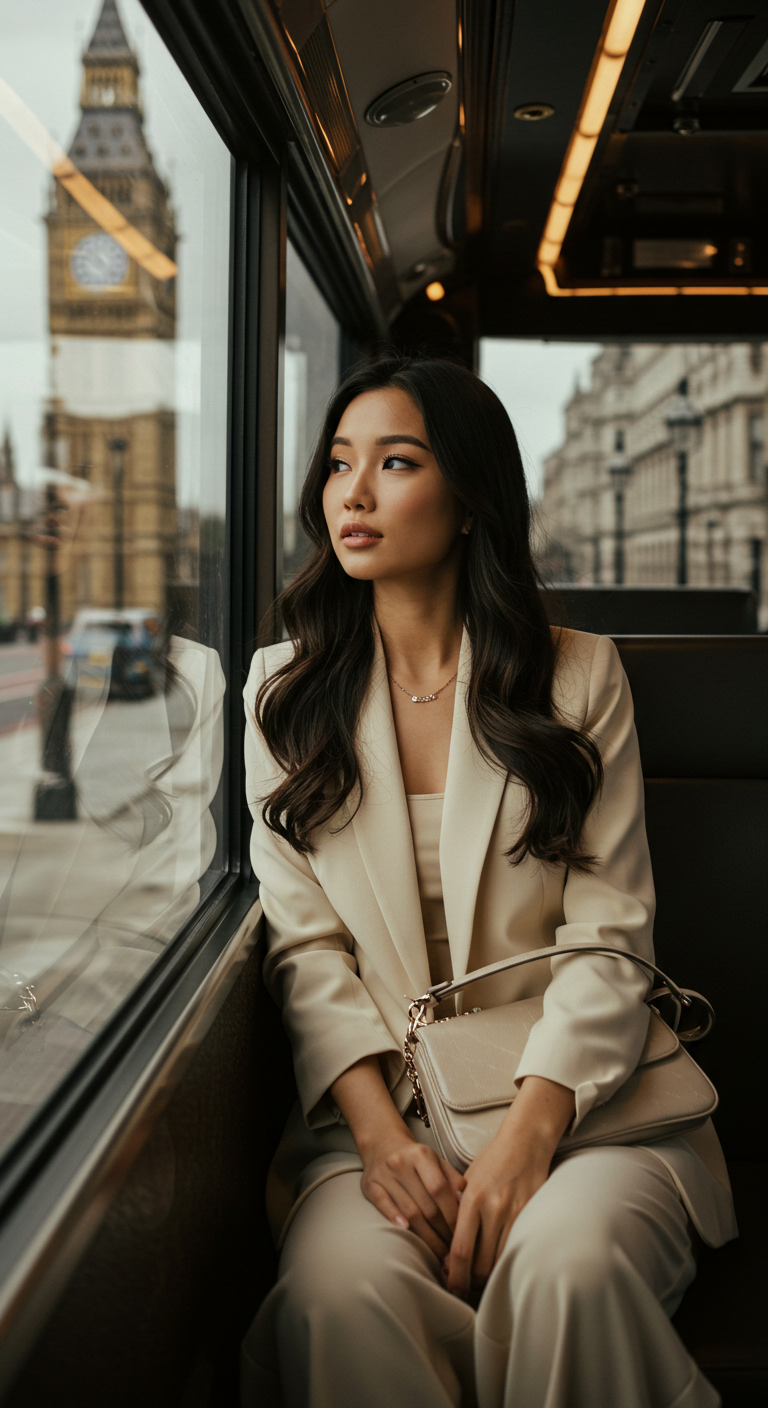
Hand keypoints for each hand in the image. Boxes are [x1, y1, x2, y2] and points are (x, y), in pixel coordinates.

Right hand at [360, 1127, 465, 1260]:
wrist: (383, 1144)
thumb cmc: (416, 1159)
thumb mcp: (437, 1160)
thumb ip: (453, 1179)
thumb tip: (466, 1202)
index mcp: (421, 1155)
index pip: (440, 1189)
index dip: (452, 1214)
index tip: (462, 1233)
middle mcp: (401, 1163)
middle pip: (425, 1204)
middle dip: (442, 1231)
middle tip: (453, 1250)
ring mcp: (384, 1174)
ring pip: (408, 1211)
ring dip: (426, 1236)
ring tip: (439, 1252)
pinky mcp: (369, 1185)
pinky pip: (383, 1205)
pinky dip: (395, 1219)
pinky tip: (407, 1232)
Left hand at [445, 1075, 575, 1300]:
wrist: (525, 1143)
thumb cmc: (492, 1162)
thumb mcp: (467, 1182)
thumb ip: (459, 1212)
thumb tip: (451, 1250)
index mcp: (472, 1200)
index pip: (460, 1249)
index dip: (455, 1275)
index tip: (449, 1286)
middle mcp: (493, 1209)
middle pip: (480, 1262)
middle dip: (471, 1282)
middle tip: (464, 1292)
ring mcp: (514, 1214)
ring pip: (500, 1260)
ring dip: (489, 1278)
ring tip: (480, 1286)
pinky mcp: (530, 1215)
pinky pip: (516, 1248)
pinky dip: (507, 1263)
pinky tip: (501, 1269)